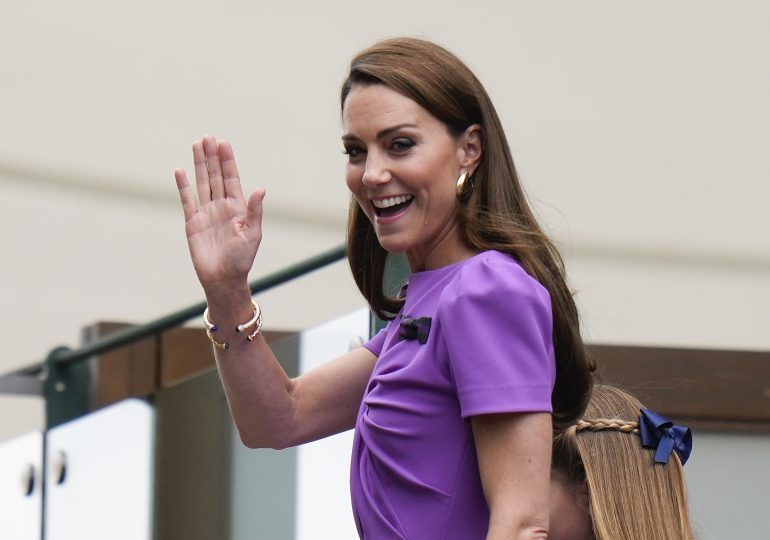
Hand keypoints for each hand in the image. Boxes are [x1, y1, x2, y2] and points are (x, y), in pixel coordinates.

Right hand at [175, 135, 264, 290]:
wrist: (223, 279)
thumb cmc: (242, 259)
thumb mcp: (253, 234)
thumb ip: (255, 211)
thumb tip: (261, 189)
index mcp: (238, 208)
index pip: (231, 178)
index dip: (227, 161)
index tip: (223, 142)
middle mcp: (221, 207)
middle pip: (215, 176)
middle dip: (212, 157)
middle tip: (207, 137)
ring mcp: (206, 213)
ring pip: (202, 183)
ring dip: (199, 164)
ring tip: (196, 145)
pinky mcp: (192, 222)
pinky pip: (187, 200)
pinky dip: (183, 186)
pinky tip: (180, 170)